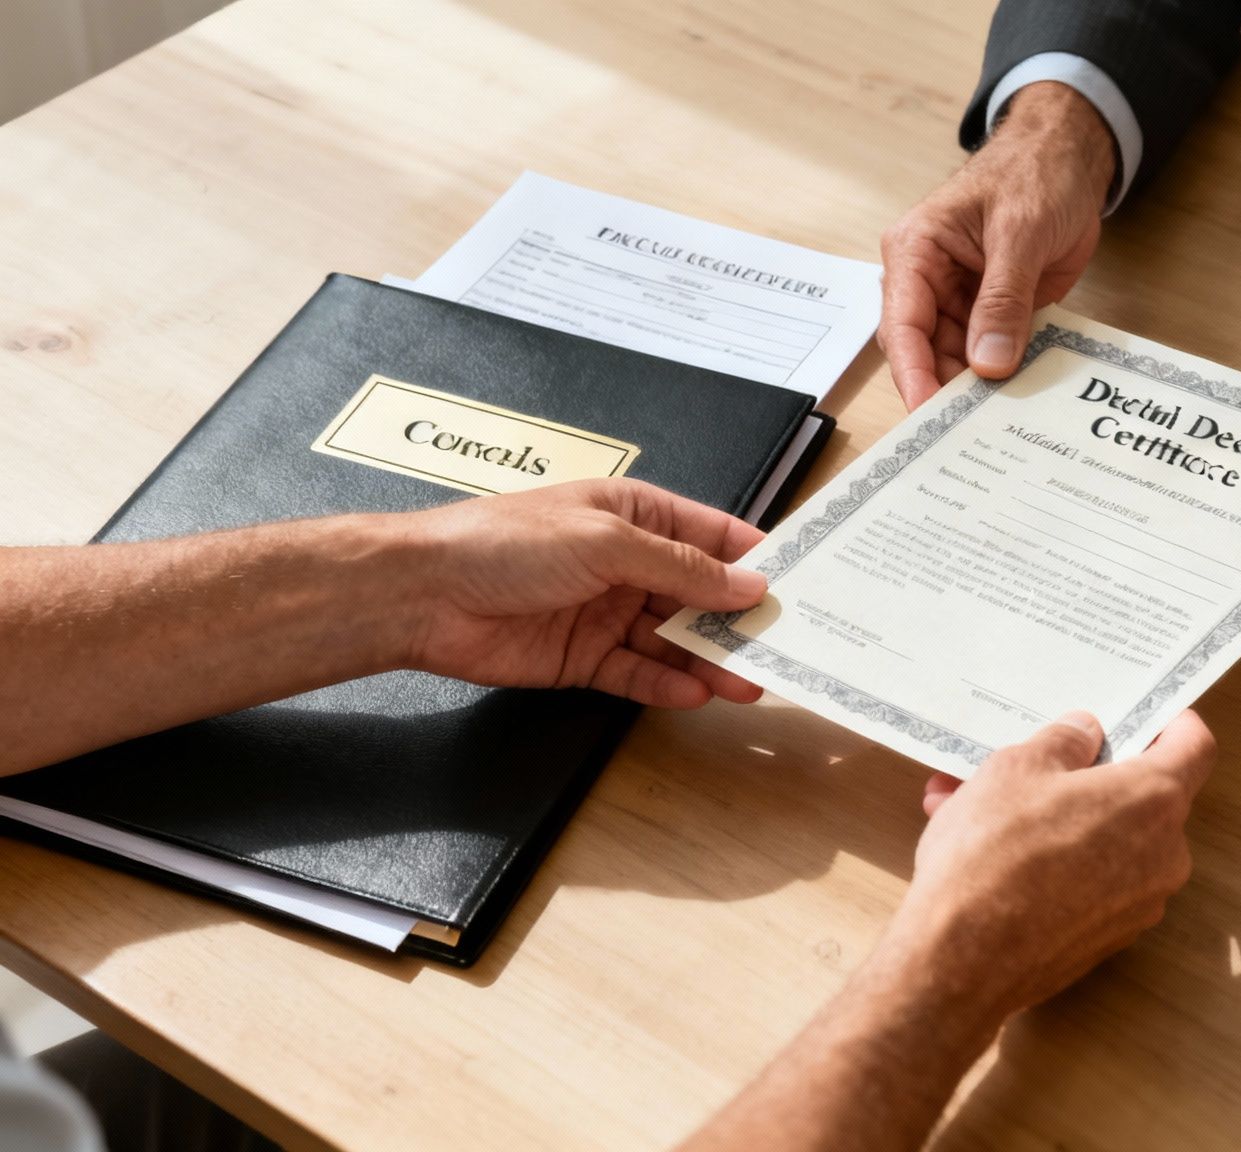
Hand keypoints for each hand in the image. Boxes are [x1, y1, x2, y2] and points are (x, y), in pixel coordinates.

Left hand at [395, 478, 766, 707]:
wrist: (424, 594)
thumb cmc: (505, 543)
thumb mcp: (607, 541)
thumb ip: (681, 568)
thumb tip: (746, 584)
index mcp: (633, 514)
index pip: (711, 536)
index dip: (755, 559)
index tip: (801, 583)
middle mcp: (624, 563)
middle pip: (698, 595)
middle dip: (739, 620)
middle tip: (784, 645)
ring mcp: (605, 612)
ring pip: (674, 640)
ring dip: (711, 659)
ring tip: (752, 681)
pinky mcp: (583, 658)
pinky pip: (637, 674)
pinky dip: (667, 685)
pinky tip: (697, 693)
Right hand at [879, 82, 1117, 406]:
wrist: (1072, 155)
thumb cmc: (1035, 171)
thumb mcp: (1020, 232)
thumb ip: (1003, 299)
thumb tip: (989, 362)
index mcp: (916, 251)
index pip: (902, 324)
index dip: (913, 374)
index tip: (928, 416)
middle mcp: (930, 280)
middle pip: (925, 351)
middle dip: (944, 391)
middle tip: (967, 437)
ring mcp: (963, 298)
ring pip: (958, 359)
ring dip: (977, 390)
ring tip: (997, 428)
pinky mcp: (996, 310)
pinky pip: (994, 352)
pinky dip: (1006, 377)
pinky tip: (1019, 404)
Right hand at [895, 710, 1215, 1018]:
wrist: (960, 963)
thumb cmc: (994, 855)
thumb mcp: (1017, 768)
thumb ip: (1063, 743)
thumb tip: (1086, 734)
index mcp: (1153, 800)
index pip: (1194, 746)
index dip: (1170, 722)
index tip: (1141, 714)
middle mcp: (1163, 856)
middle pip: (1139, 796)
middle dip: (1081, 775)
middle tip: (1026, 762)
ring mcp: (1137, 905)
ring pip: (1100, 840)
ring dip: (1049, 817)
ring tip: (970, 806)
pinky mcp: (1105, 939)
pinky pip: (1085, 881)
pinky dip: (1047, 861)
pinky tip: (981, 853)